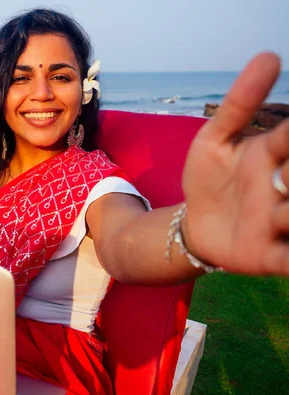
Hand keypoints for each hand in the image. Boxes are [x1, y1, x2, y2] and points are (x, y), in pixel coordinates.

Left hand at [182, 52, 288, 276]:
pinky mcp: (271, 256)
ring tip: (283, 209)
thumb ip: (240, 103)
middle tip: (283, 173)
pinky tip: (288, 256)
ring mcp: (280, 224)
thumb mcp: (215, 139)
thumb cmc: (211, 178)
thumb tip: (269, 55)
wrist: (197, 223)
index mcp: (276, 156)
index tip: (286, 144)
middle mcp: (286, 189)